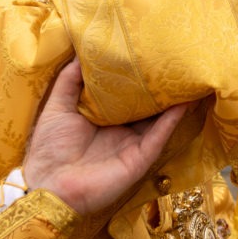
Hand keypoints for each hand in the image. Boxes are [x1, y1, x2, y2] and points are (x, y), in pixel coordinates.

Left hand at [22, 62, 188, 216]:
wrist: (49, 186)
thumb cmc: (50, 148)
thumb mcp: (57, 106)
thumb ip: (69, 80)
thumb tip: (81, 53)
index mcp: (102, 119)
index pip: (124, 95)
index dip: (134, 77)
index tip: (145, 53)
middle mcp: (120, 131)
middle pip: (145, 106)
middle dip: (159, 87)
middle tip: (174, 61)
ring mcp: (132, 145)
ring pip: (158, 120)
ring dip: (173, 102)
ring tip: (188, 79)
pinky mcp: (139, 159)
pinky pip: (158, 137)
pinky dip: (171, 121)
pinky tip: (183, 103)